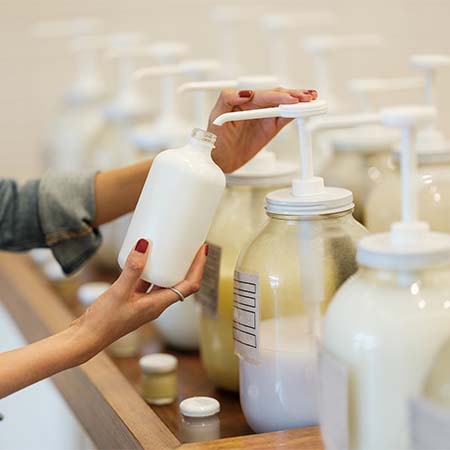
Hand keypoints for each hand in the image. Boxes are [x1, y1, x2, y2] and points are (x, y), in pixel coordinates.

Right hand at [72, 239, 206, 358]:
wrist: (85, 339)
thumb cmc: (103, 322)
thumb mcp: (119, 291)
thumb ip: (132, 268)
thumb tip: (145, 243)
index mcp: (159, 304)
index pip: (190, 285)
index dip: (199, 267)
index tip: (202, 249)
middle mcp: (156, 305)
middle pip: (180, 282)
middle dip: (188, 264)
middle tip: (189, 244)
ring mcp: (145, 304)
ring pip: (163, 282)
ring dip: (169, 266)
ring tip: (168, 247)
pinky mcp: (133, 301)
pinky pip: (147, 283)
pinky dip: (149, 271)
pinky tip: (142, 259)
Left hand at [208, 88, 317, 172]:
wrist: (218, 160)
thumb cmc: (214, 137)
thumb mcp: (216, 115)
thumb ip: (227, 99)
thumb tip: (244, 92)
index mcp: (243, 99)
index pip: (263, 95)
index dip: (278, 96)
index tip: (289, 99)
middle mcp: (255, 105)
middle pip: (277, 96)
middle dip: (293, 95)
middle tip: (306, 96)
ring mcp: (264, 116)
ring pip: (284, 105)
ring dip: (298, 102)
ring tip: (311, 99)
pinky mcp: (270, 128)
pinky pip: (285, 118)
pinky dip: (295, 114)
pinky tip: (305, 110)